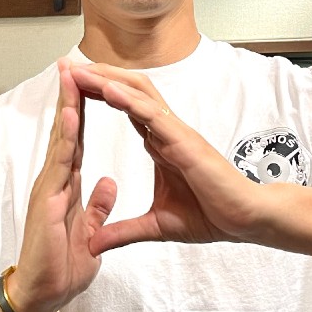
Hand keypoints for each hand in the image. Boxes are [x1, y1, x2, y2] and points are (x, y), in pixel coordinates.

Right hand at [5, 59, 117, 311]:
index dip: (82, 110)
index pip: (76, 140)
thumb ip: (97, 207)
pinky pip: (59, 163)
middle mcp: (54, 181)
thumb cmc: (60, 267)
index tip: (89, 82)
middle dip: (71, 96)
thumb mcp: (90, 233)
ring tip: (70, 74)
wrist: (43, 294)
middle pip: (66, 131)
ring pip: (60, 139)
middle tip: (73, 62)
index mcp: (66, 186)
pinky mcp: (47, 201)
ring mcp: (48, 188)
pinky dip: (65, 137)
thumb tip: (108, 184)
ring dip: (65, 105)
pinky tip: (71, 115)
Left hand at [69, 64, 269, 254]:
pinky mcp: (184, 141)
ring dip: (106, 79)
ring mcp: (175, 132)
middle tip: (66, 65)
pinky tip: (106, 89)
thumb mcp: (155, 226)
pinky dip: (128, 99)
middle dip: (97, 76)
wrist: (246, 221)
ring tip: (78, 69)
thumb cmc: (211, 216)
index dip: (99, 93)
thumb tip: (93, 246)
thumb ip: (123, 232)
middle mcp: (165, 130)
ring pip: (137, 93)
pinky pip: (152, 114)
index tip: (72, 85)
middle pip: (127, 91)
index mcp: (160, 143)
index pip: (124, 108)